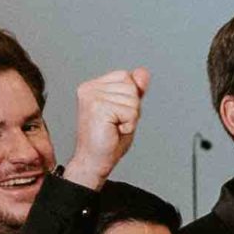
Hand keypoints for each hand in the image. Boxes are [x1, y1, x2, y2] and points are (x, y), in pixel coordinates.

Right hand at [67, 68, 148, 185]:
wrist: (94, 161)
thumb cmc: (108, 139)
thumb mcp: (127, 110)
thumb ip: (135, 90)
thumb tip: (143, 72)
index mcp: (93, 86)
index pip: (126, 77)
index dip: (130, 98)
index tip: (116, 115)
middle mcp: (89, 88)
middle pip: (131, 87)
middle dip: (131, 109)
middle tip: (115, 123)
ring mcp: (92, 97)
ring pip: (133, 100)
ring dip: (130, 118)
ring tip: (113, 127)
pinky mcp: (98, 107)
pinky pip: (131, 112)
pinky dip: (128, 125)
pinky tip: (113, 131)